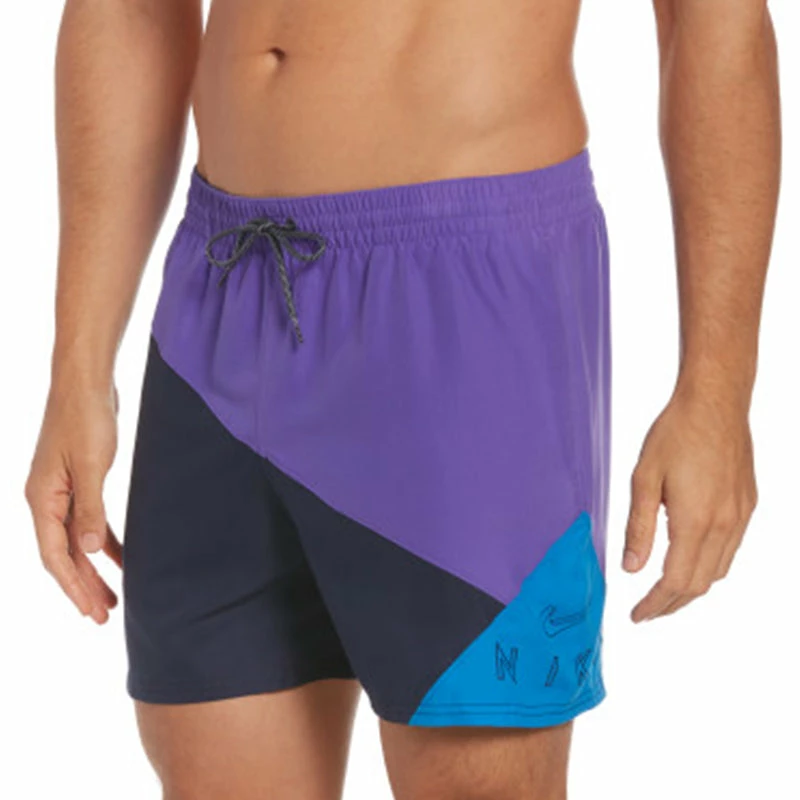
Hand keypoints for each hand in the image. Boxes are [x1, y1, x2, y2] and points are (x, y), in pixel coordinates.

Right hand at [26, 381, 122, 623]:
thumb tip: (89, 551)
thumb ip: (89, 509)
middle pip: (63, 554)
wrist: (85, 382)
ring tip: (112, 596)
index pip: (54, 555)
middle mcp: (46, 499)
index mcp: (41, 499)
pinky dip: (103, 541)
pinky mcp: (79, 481)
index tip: (92, 612)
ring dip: (93, 568)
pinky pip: (89, 521)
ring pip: (75, 540)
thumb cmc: (85, 418)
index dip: (74, 586)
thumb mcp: (92, 466)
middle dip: (83, 586)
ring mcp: (61, 490)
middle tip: (104, 615)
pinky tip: (120, 557)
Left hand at [623, 385, 756, 621]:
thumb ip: (638, 526)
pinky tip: (690, 562)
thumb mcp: (644, 478)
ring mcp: (740, 516)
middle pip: (699, 584)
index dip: (655, 604)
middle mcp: (724, 525)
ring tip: (664, 593)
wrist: (716, 403)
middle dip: (671, 604)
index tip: (637, 615)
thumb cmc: (676, 434)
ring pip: (717, 571)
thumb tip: (631, 567)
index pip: (675, 581)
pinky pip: (730, 551)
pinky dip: (708, 567)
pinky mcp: (747, 506)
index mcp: (695, 520)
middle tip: (647, 612)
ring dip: (691, 588)